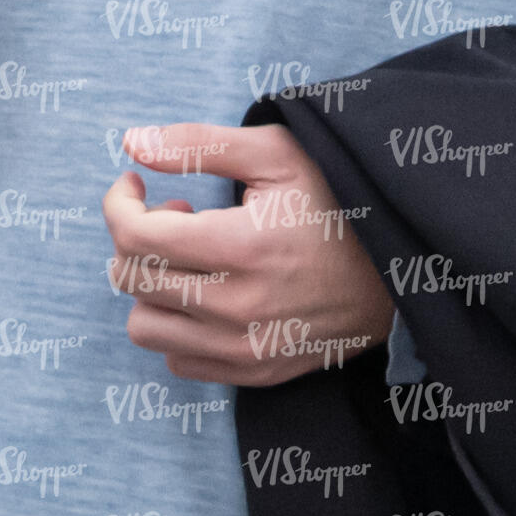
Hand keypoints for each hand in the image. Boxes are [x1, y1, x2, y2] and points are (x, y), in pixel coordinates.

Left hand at [101, 122, 392, 385]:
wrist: (396, 277)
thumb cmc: (335, 206)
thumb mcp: (278, 156)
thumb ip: (201, 143)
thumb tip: (132, 142)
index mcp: (243, 247)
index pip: (136, 237)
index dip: (119, 204)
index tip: (134, 186)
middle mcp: (238, 307)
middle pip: (131, 278)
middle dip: (137, 238)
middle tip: (176, 216)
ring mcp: (243, 349)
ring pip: (143, 326)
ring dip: (152, 287)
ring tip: (190, 259)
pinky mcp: (250, 373)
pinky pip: (176, 359)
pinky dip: (178, 325)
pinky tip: (208, 294)